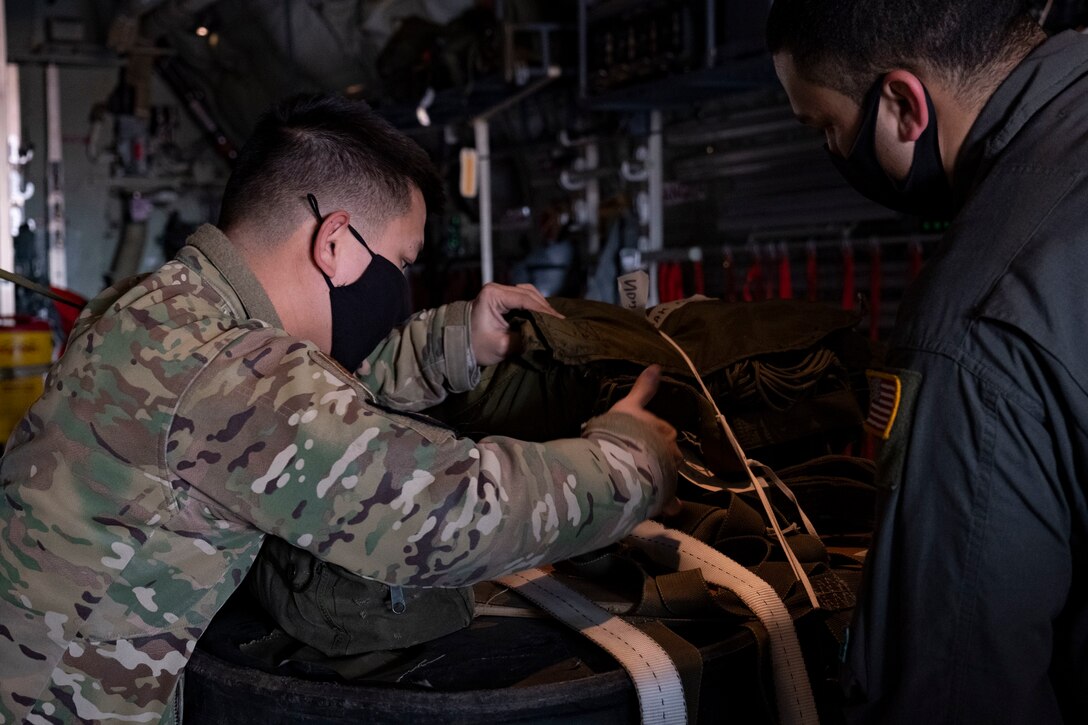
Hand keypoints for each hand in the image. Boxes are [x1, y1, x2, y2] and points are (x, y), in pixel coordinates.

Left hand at [469, 283, 562, 365]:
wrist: (455, 346)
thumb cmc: (475, 346)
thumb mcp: (502, 346)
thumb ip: (525, 339)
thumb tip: (545, 337)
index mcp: (493, 295)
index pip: (526, 299)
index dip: (545, 311)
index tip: (560, 321)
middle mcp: (496, 288)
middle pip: (529, 293)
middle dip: (545, 308)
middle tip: (560, 322)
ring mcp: (498, 292)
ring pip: (528, 294)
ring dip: (541, 306)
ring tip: (554, 320)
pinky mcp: (500, 299)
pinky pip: (522, 298)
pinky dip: (534, 306)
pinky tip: (543, 317)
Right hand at [609, 365, 681, 515]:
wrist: (618, 462)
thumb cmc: (621, 431)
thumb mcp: (628, 406)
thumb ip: (643, 389)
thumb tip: (656, 366)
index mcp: (664, 431)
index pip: (665, 432)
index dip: (654, 435)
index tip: (641, 439)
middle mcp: (670, 453)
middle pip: (669, 455)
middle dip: (660, 458)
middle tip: (640, 462)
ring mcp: (667, 477)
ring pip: (668, 477)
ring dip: (662, 480)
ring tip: (646, 483)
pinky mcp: (661, 496)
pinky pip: (668, 502)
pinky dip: (668, 505)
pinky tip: (666, 509)